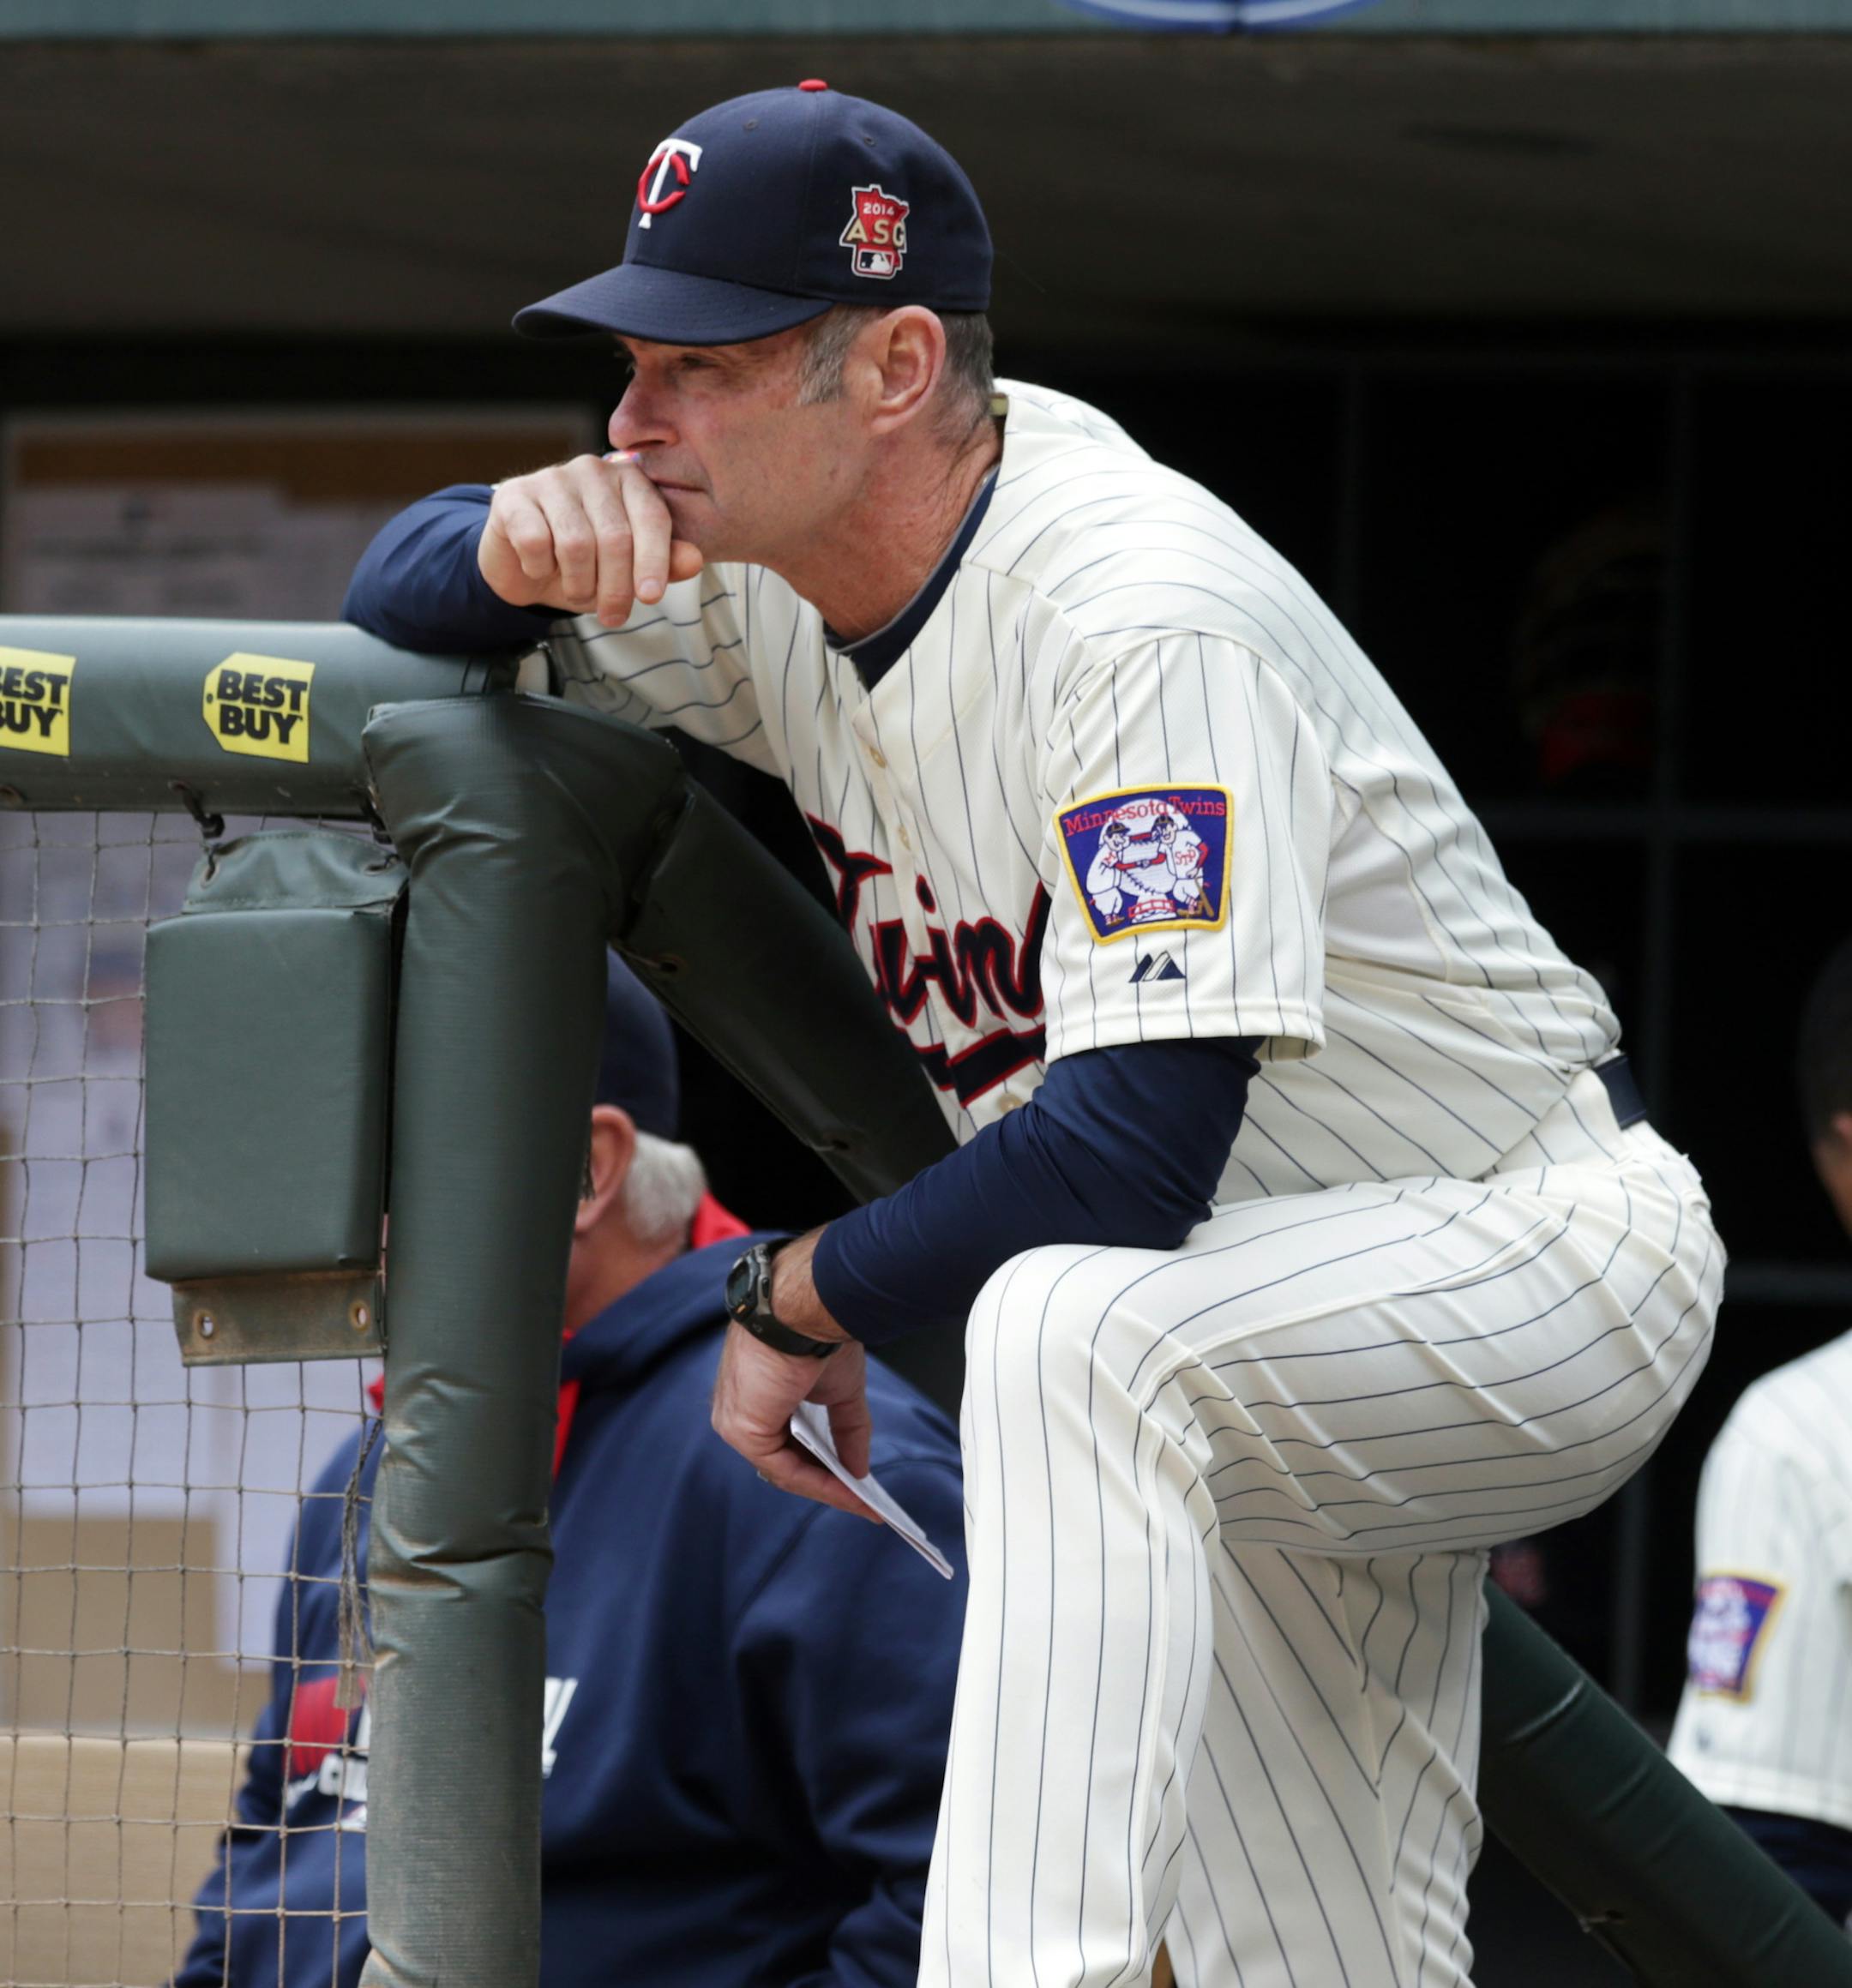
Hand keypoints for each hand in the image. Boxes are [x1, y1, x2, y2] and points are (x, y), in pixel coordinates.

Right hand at [477, 453, 703, 626]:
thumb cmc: (586, 566)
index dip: (654, 561)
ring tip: (577, 592)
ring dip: (578, 584)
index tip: (651, 598)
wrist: (525, 567)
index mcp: (630, 480)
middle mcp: (593, 470)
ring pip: (576, 543)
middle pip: (615, 537)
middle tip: (612, 617)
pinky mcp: (514, 495)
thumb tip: (695, 561)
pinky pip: (535, 542)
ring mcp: (551, 478)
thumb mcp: (629, 570)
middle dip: (615, 588)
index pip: (652, 518)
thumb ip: (665, 563)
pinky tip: (540, 568)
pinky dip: (540, 568)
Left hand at [712, 1328, 879, 1520]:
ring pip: (783, 1467)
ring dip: (826, 1488)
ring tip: (863, 1501)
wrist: (805, 1310)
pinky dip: (818, 1483)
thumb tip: (859, 1469)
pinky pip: (783, 1469)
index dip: (821, 1463)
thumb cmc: (816, 1334)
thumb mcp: (839, 1391)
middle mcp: (737, 1408)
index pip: (784, 1438)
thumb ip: (847, 1431)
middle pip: (784, 1457)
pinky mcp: (742, 1430)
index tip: (852, 1480)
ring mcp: (735, 1421)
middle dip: (827, 1481)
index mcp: (754, 1392)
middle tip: (862, 1499)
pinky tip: (848, 1490)